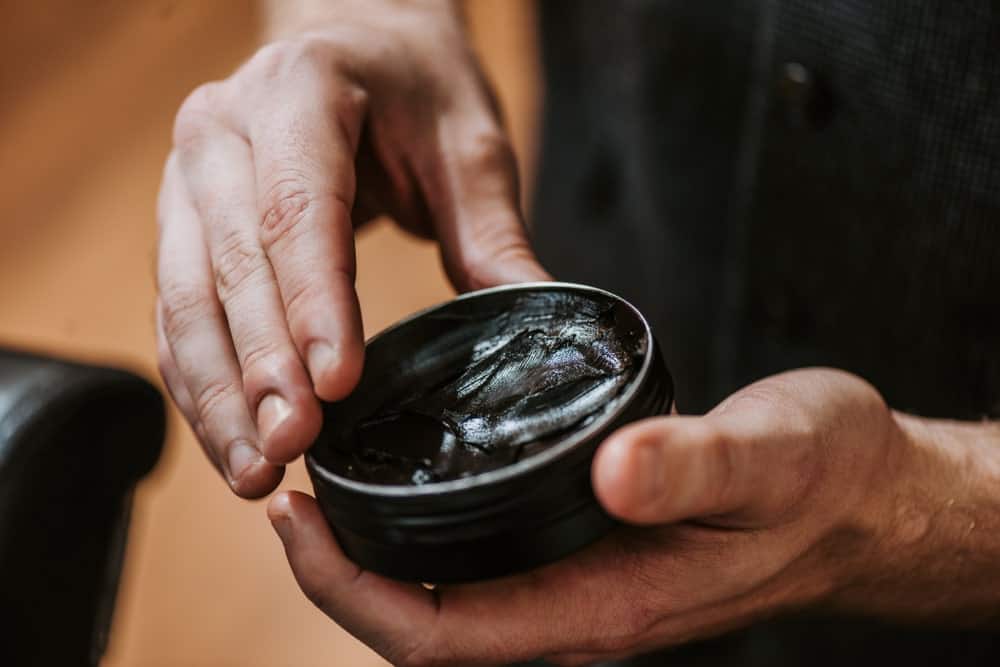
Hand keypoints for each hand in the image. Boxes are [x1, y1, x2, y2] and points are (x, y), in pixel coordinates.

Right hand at [155, 0, 547, 496]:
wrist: (353, 42)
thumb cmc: (413, 85)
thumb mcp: (469, 145)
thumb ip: (494, 235)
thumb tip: (537, 326)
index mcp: (298, 89)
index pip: (298, 207)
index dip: (313, 301)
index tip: (335, 384)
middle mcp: (221, 130)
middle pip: (230, 262)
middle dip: (261, 366)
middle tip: (292, 446)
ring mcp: (188, 179)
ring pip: (186, 299)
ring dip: (219, 393)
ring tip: (256, 468)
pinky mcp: (183, 227)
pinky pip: (177, 314)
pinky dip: (201, 383)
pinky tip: (228, 440)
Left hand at [268, 368, 930, 665]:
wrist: (862, 502)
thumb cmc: (825, 482)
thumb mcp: (770, 457)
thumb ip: (693, 466)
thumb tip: (612, 472)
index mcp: (603, 606)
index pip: (436, 634)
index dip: (349, 589)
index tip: (296, 518)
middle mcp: (577, 611)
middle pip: (420, 628)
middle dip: (337, 575)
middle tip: (289, 492)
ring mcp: (580, 589)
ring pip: (444, 600)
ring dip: (374, 556)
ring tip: (328, 485)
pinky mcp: (588, 557)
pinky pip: (482, 567)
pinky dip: (427, 533)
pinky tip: (412, 480)